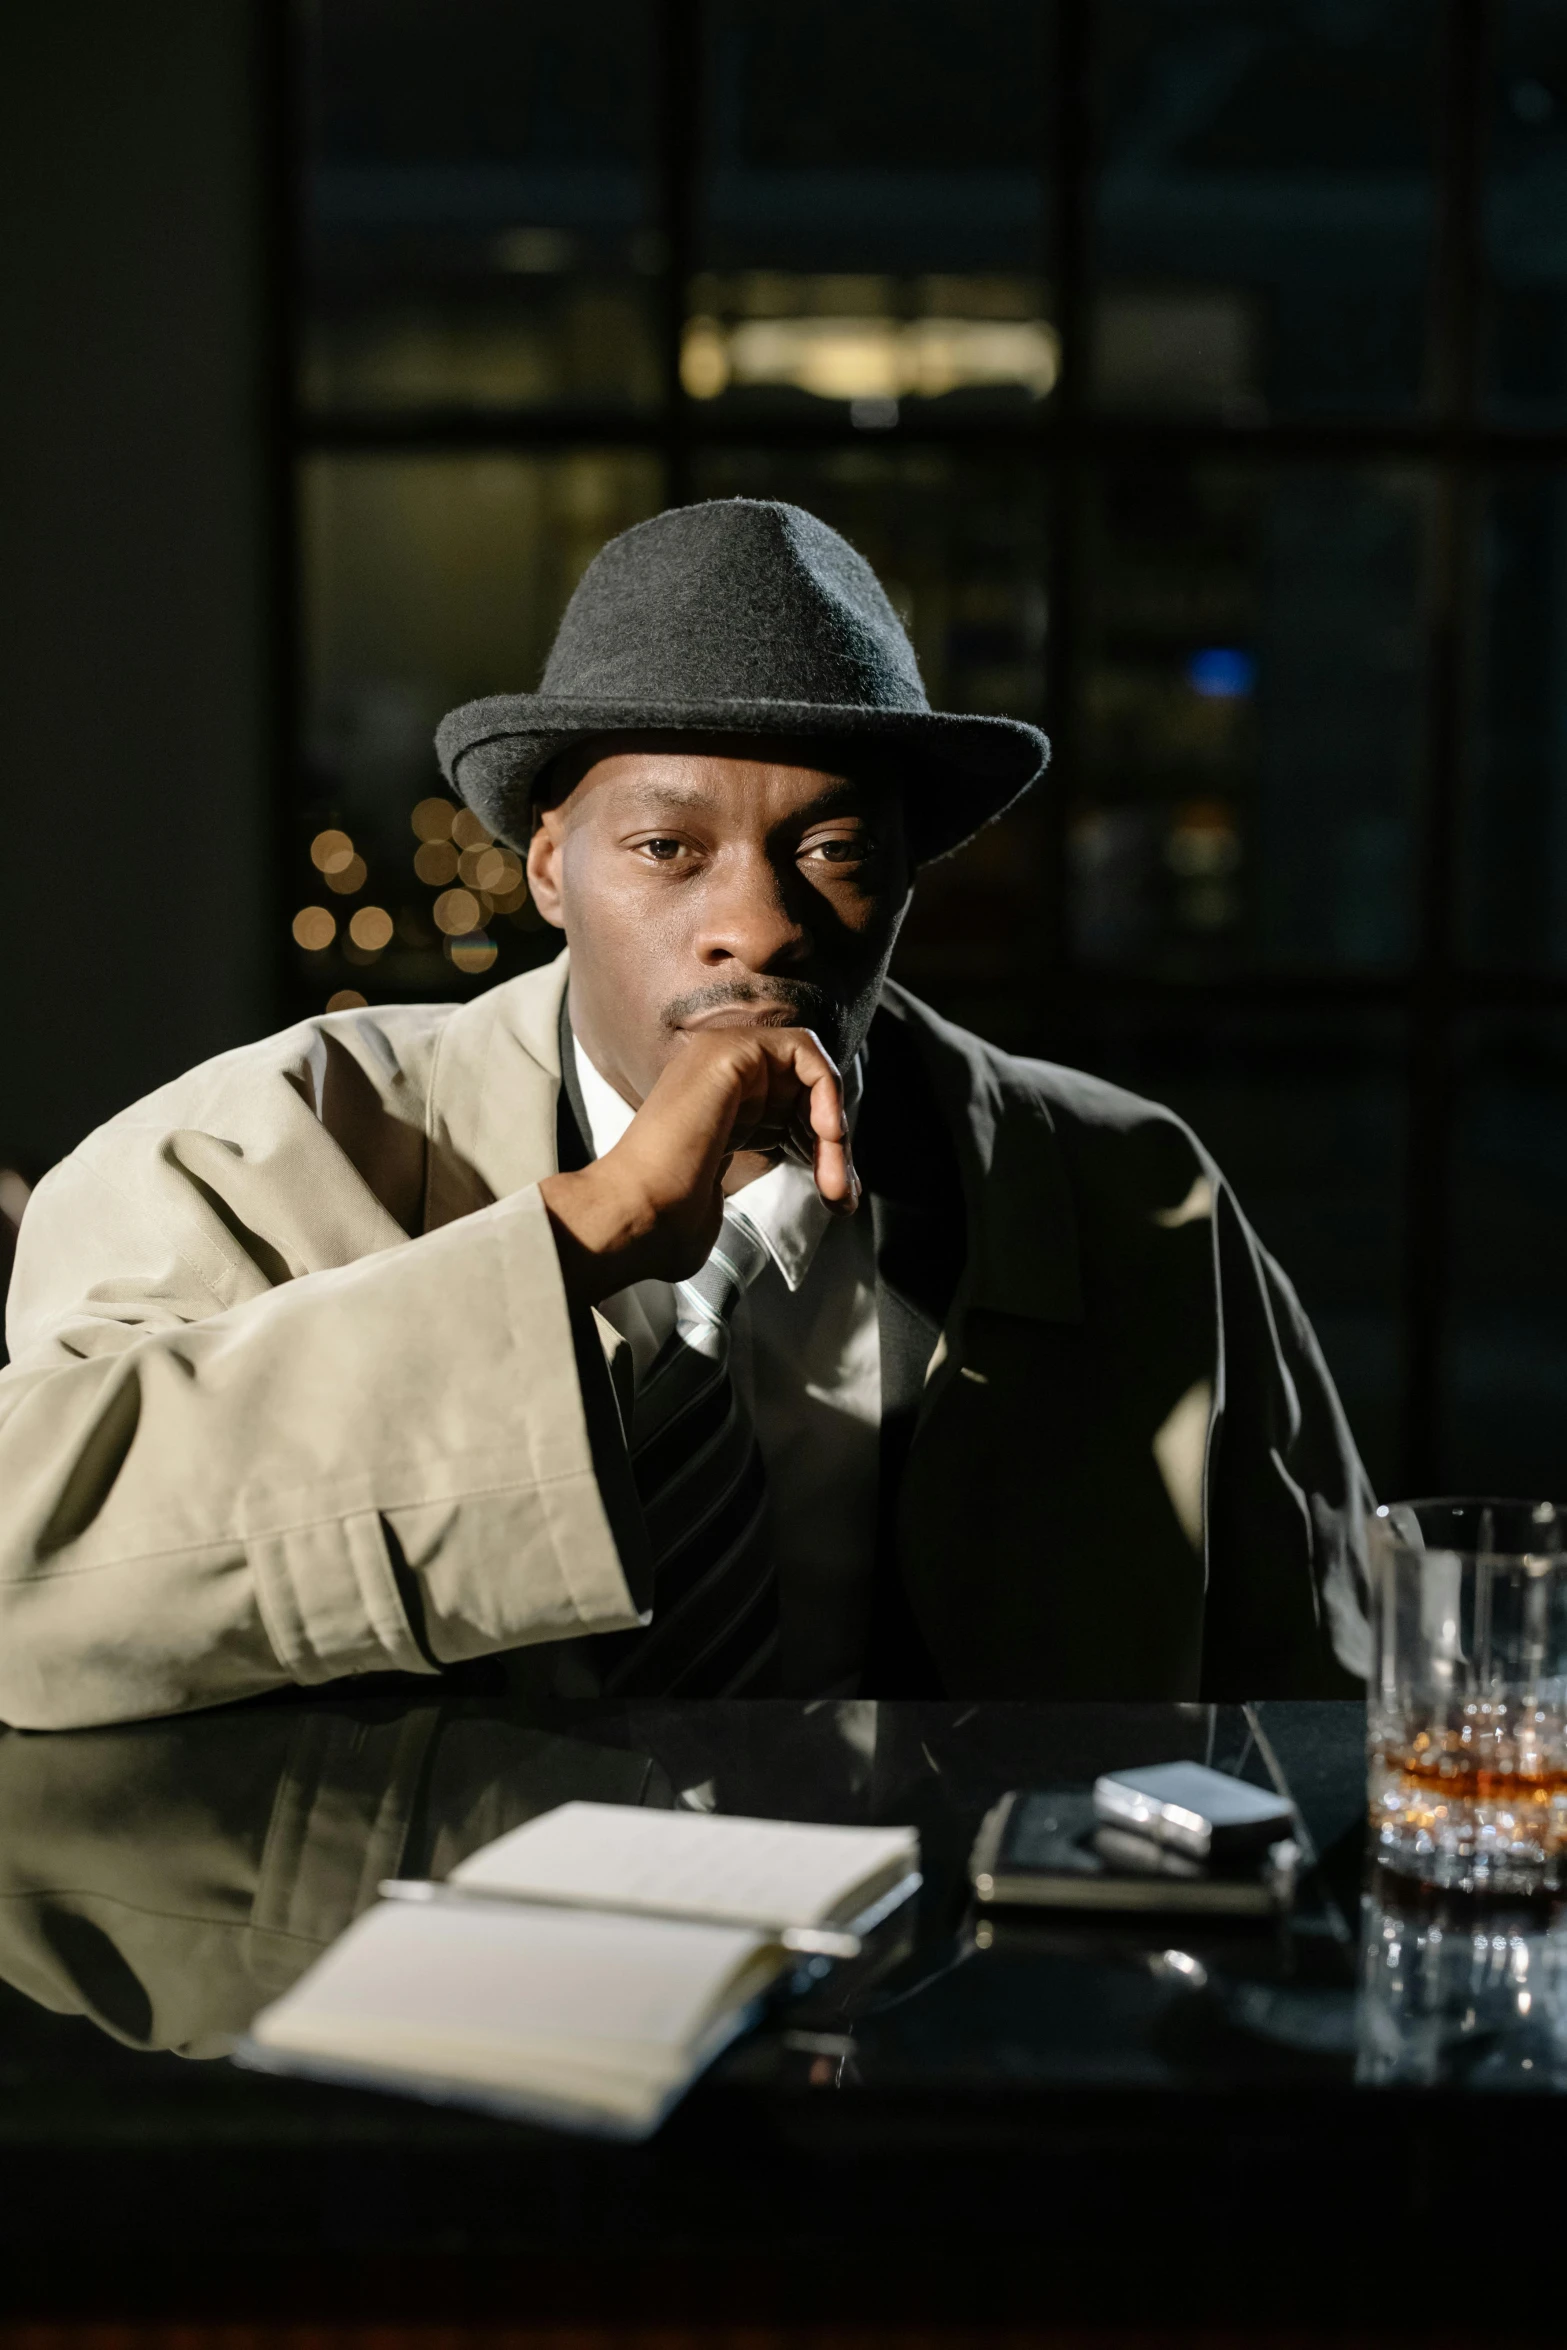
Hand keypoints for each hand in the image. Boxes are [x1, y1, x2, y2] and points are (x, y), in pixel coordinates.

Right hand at [539, 1027, 856, 1306]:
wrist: (636, 1217)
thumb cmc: (670, 1225)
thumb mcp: (732, 1197)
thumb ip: (770, 1177)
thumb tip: (836, 1189)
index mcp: (719, 1110)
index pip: (792, 1112)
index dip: (823, 1151)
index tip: (837, 1199)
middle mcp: (719, 1078)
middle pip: (804, 1092)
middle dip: (834, 1146)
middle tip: (841, 1197)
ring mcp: (720, 1057)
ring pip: (809, 1073)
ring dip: (834, 1126)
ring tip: (835, 1180)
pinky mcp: (731, 1051)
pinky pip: (804, 1051)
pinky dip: (828, 1090)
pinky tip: (827, 1136)